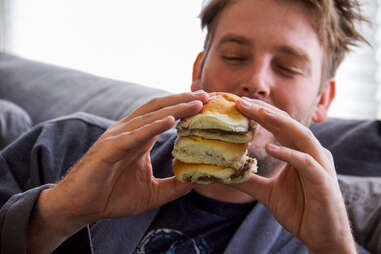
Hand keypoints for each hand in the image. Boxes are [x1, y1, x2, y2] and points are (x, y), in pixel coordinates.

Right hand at [27, 91, 208, 252]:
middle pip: (159, 108)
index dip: (184, 107)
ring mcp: (118, 138)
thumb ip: (172, 186)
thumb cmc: (112, 196)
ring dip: (174, 108)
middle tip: (206, 95)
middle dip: (183, 100)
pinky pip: (134, 135)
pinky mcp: (109, 149)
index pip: (164, 115)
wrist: (81, 207)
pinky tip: (171, 121)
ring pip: (149, 117)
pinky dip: (153, 126)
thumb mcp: (150, 193)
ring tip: (196, 103)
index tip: (206, 103)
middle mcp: (129, 132)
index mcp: (138, 138)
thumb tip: (195, 182)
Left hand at [234, 98, 356, 252]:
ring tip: (257, 112)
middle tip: (241, 102)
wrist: (321, 235)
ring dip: (279, 122)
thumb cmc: (299, 210)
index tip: (237, 105)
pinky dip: (288, 153)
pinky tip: (270, 147)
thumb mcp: (267, 192)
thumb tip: (226, 173)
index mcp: (299, 152)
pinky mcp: (322, 179)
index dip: (259, 114)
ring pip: (300, 135)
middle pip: (287, 124)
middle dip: (264, 111)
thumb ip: (249, 180)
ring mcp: (319, 164)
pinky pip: (306, 162)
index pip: (278, 126)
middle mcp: (310, 152)